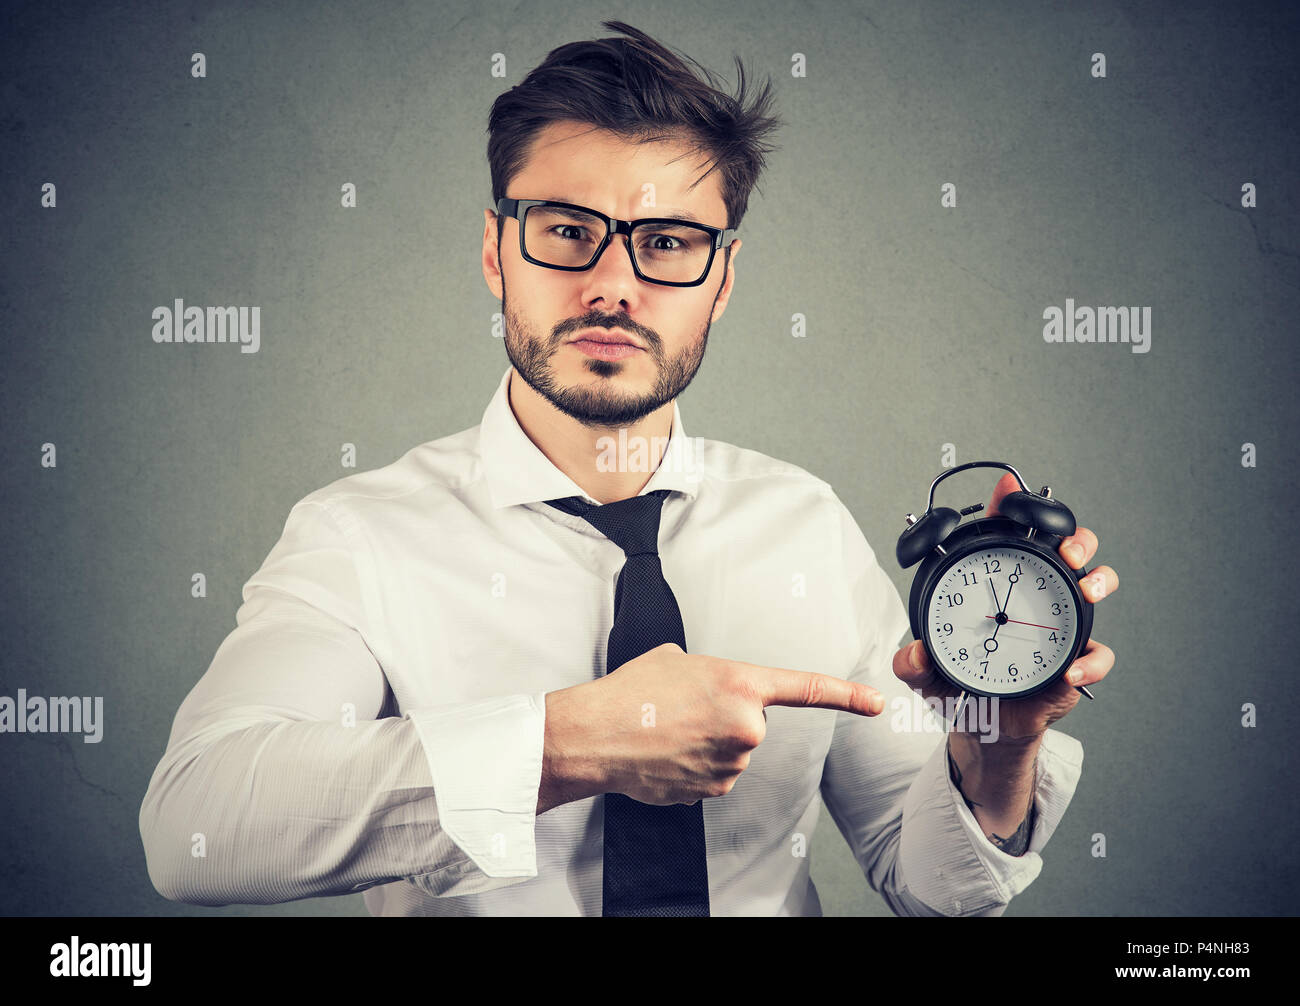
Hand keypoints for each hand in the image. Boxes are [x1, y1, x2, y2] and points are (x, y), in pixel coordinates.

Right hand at [582, 642, 884, 805]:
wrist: (597, 735)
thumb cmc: (630, 694)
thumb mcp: (676, 660)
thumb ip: (710, 673)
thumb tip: (711, 691)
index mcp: (741, 684)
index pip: (806, 689)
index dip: (846, 696)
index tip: (876, 704)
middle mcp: (745, 725)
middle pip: (751, 724)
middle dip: (724, 718)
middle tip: (683, 709)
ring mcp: (731, 761)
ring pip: (731, 752)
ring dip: (705, 743)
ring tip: (667, 730)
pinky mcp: (713, 789)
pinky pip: (713, 774)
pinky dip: (693, 766)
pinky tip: (667, 753)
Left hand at [891, 472, 1117, 740]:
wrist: (983, 726)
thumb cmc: (958, 685)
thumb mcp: (927, 671)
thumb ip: (912, 662)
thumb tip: (914, 653)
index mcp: (1000, 585)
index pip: (1011, 538)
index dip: (1013, 508)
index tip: (1010, 492)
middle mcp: (1037, 596)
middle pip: (1070, 548)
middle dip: (1076, 538)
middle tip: (1065, 549)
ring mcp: (1062, 625)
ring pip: (1097, 585)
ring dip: (1098, 579)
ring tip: (1085, 589)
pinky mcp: (1076, 661)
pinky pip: (1099, 654)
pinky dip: (1091, 660)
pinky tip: (1070, 670)